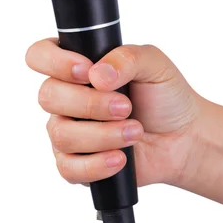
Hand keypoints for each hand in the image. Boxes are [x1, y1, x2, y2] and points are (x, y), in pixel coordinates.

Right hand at [26, 39, 200, 186]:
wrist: (183, 138)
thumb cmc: (166, 97)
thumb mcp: (154, 65)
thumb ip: (127, 57)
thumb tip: (97, 75)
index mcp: (78, 66)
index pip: (40, 55)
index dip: (54, 62)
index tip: (86, 71)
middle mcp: (67, 97)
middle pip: (48, 96)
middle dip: (89, 103)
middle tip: (125, 107)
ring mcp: (68, 130)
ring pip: (60, 133)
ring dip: (102, 134)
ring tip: (135, 131)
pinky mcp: (77, 163)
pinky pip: (68, 168)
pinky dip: (96, 164)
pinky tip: (120, 158)